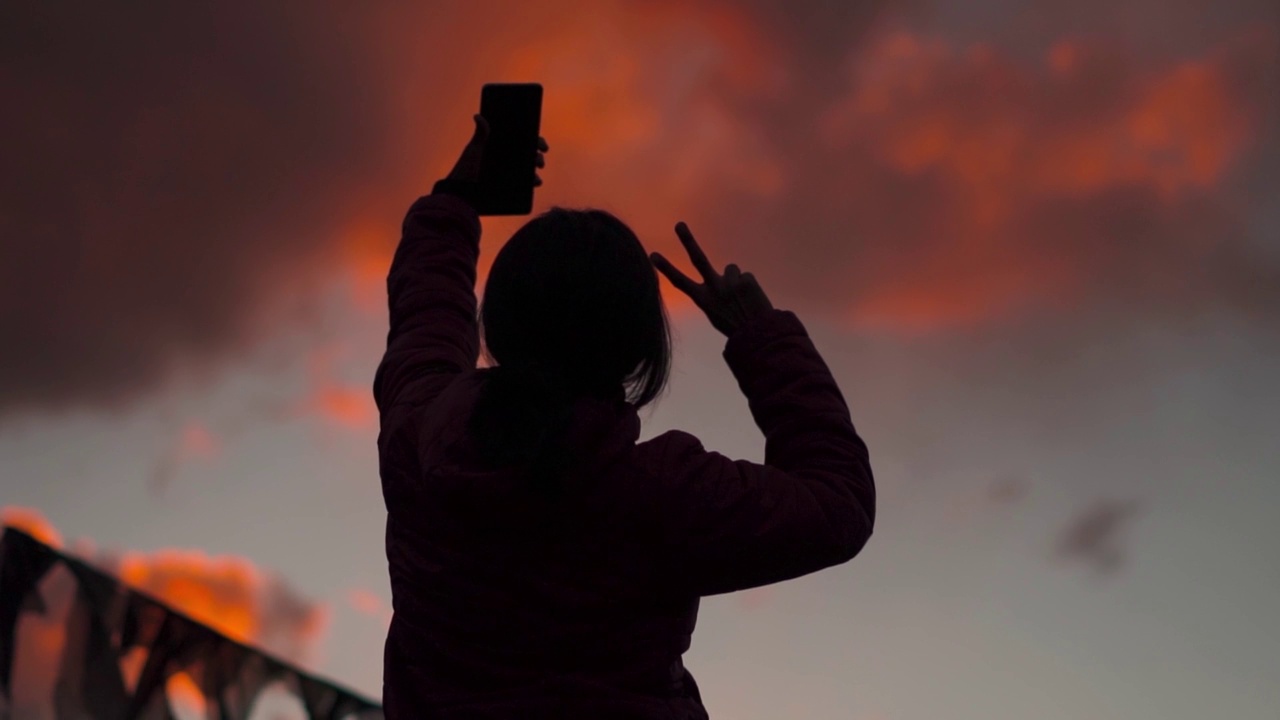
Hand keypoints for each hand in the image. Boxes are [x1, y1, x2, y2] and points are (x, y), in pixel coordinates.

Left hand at [443, 114, 548, 186]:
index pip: (523, 139)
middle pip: (530, 154)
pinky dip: (533, 182)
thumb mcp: (473, 151)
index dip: (535, 140)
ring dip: (537, 169)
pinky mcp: (510, 187)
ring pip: (530, 169)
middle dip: (538, 155)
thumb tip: (478, 116)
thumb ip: (480, 135)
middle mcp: (508, 159)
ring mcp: (510, 174)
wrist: (461, 192)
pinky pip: (526, 184)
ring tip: (537, 170)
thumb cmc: (466, 169)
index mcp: (502, 147)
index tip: (540, 144)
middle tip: (539, 158)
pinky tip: (535, 181)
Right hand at [650, 222, 773, 337]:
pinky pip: (746, 276)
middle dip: (687, 240)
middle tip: (679, 225)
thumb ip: (714, 291)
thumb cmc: (734, 325)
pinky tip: (752, 299)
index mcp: (703, 300)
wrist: (759, 334)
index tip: (652, 254)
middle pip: (698, 259)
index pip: (680, 282)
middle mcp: (715, 288)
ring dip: (736, 280)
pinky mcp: (747, 279)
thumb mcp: (716, 312)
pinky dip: (749, 286)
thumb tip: (724, 272)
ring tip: (742, 298)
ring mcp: (731, 283)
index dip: (666, 268)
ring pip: (732, 269)